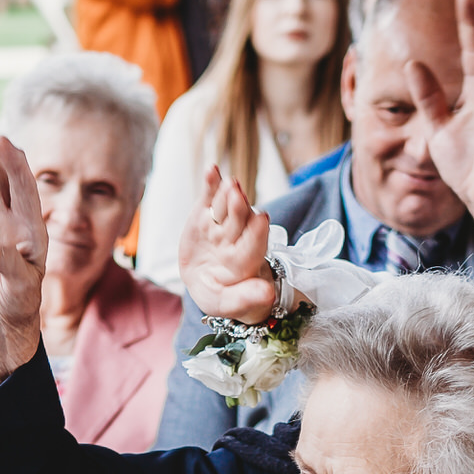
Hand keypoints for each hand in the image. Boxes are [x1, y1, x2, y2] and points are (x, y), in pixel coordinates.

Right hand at [179, 165, 277, 323]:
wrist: (209, 281)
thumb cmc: (223, 294)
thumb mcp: (228, 303)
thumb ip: (245, 298)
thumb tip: (268, 295)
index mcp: (245, 262)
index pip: (253, 247)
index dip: (257, 234)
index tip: (261, 220)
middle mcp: (236, 239)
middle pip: (240, 222)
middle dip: (239, 209)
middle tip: (238, 195)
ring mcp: (221, 225)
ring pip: (226, 207)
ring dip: (227, 194)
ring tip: (229, 183)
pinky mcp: (205, 214)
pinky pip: (210, 197)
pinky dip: (211, 184)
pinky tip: (212, 170)